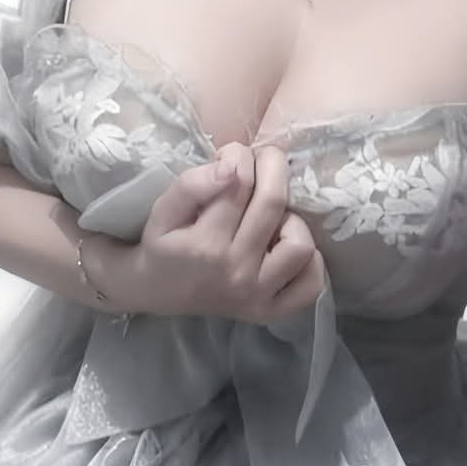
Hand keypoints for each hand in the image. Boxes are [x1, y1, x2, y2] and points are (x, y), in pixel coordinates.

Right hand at [76, 143, 324, 322]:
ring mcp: (257, 294)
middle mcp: (236, 271)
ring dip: (291, 217)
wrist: (155, 293)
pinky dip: (308, 260)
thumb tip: (232, 165)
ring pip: (299, 244)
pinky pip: (310, 284)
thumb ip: (191, 185)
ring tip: (271, 215)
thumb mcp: (162, 210)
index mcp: (205, 246)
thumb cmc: (162, 246)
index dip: (239, 156)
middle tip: (263, 158)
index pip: (238, 183)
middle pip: (272, 203)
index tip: (231, 154)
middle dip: (272, 166)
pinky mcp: (271, 311)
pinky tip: (285, 244)